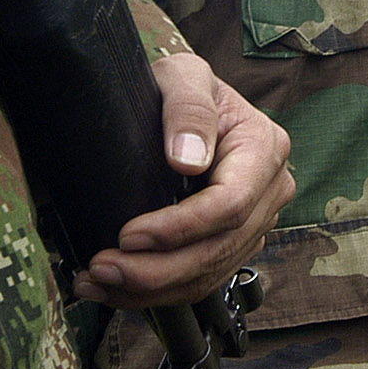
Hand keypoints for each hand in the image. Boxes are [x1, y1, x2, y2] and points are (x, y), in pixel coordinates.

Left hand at [73, 54, 292, 308]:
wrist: (185, 100)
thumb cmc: (183, 85)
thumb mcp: (183, 76)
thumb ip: (188, 108)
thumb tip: (188, 160)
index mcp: (265, 148)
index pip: (229, 205)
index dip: (179, 228)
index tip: (127, 235)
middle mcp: (271, 191)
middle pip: (219, 249)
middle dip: (158, 270)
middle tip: (101, 269)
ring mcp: (256, 222)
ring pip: (210, 274)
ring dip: (151, 289)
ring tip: (96, 283)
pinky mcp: (234, 244)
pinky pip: (202, 279)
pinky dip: (158, 292)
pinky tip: (115, 289)